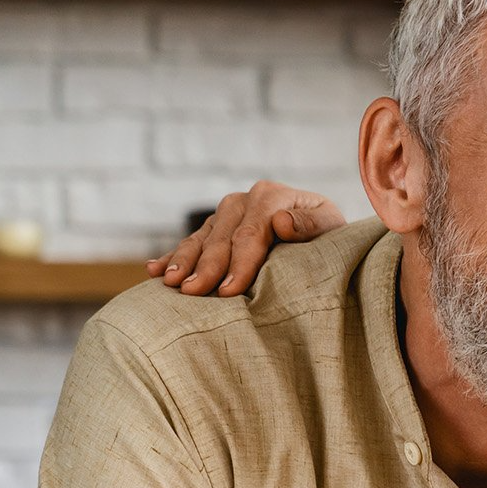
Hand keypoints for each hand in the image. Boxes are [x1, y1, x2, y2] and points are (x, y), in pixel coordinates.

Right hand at [147, 180, 344, 296]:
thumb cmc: (329, 233)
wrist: (322, 229)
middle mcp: (244, 200)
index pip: (250, 234)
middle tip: (192, 292)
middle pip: (221, 237)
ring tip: (171, 283)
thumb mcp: (331, 226)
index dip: (239, 263)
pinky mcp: (215, 227)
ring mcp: (226, 214)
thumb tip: (281, 222)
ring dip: (183, 261)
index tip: (230, 290)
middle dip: (206, 266)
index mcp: (270, 196)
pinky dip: (173, 257)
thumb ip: (310, 224)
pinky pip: (191, 242)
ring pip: (201, 239)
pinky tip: (155, 270)